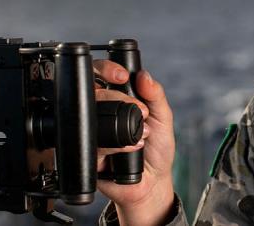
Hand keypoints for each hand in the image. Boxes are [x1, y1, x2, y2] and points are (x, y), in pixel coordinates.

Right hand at [94, 61, 175, 225]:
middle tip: (140, 111)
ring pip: (90, 115)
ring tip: (142, 134)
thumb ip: (156, 95)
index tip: (121, 75)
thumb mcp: (163, 118)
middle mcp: (102, 114)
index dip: (106, 69)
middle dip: (116, 97)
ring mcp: (93, 133)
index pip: (102, 76)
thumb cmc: (157, 151)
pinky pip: (94, 143)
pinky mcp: (89, 154)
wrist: (152, 183)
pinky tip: (133, 148)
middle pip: (92, 92)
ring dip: (119, 121)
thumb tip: (144, 75)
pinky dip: (117, 146)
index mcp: (117, 100)